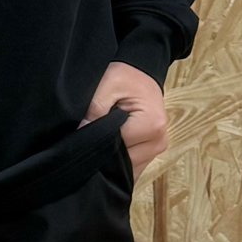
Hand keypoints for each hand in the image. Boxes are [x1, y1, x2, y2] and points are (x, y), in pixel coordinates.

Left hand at [81, 60, 166, 180]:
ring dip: (113, 160)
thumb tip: (82, 133)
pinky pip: (133, 166)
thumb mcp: (108, 84)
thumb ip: (95, 109)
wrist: (141, 72)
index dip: (96, 142)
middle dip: (104, 154)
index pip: (116, 148)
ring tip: (99, 142)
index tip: (84, 133)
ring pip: (129, 169)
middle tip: (88, 140)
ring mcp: (158, 148)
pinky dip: (120, 162)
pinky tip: (108, 149)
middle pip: (124, 163)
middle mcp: (159, 141)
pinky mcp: (152, 150)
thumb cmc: (126, 76)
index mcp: (151, 125)